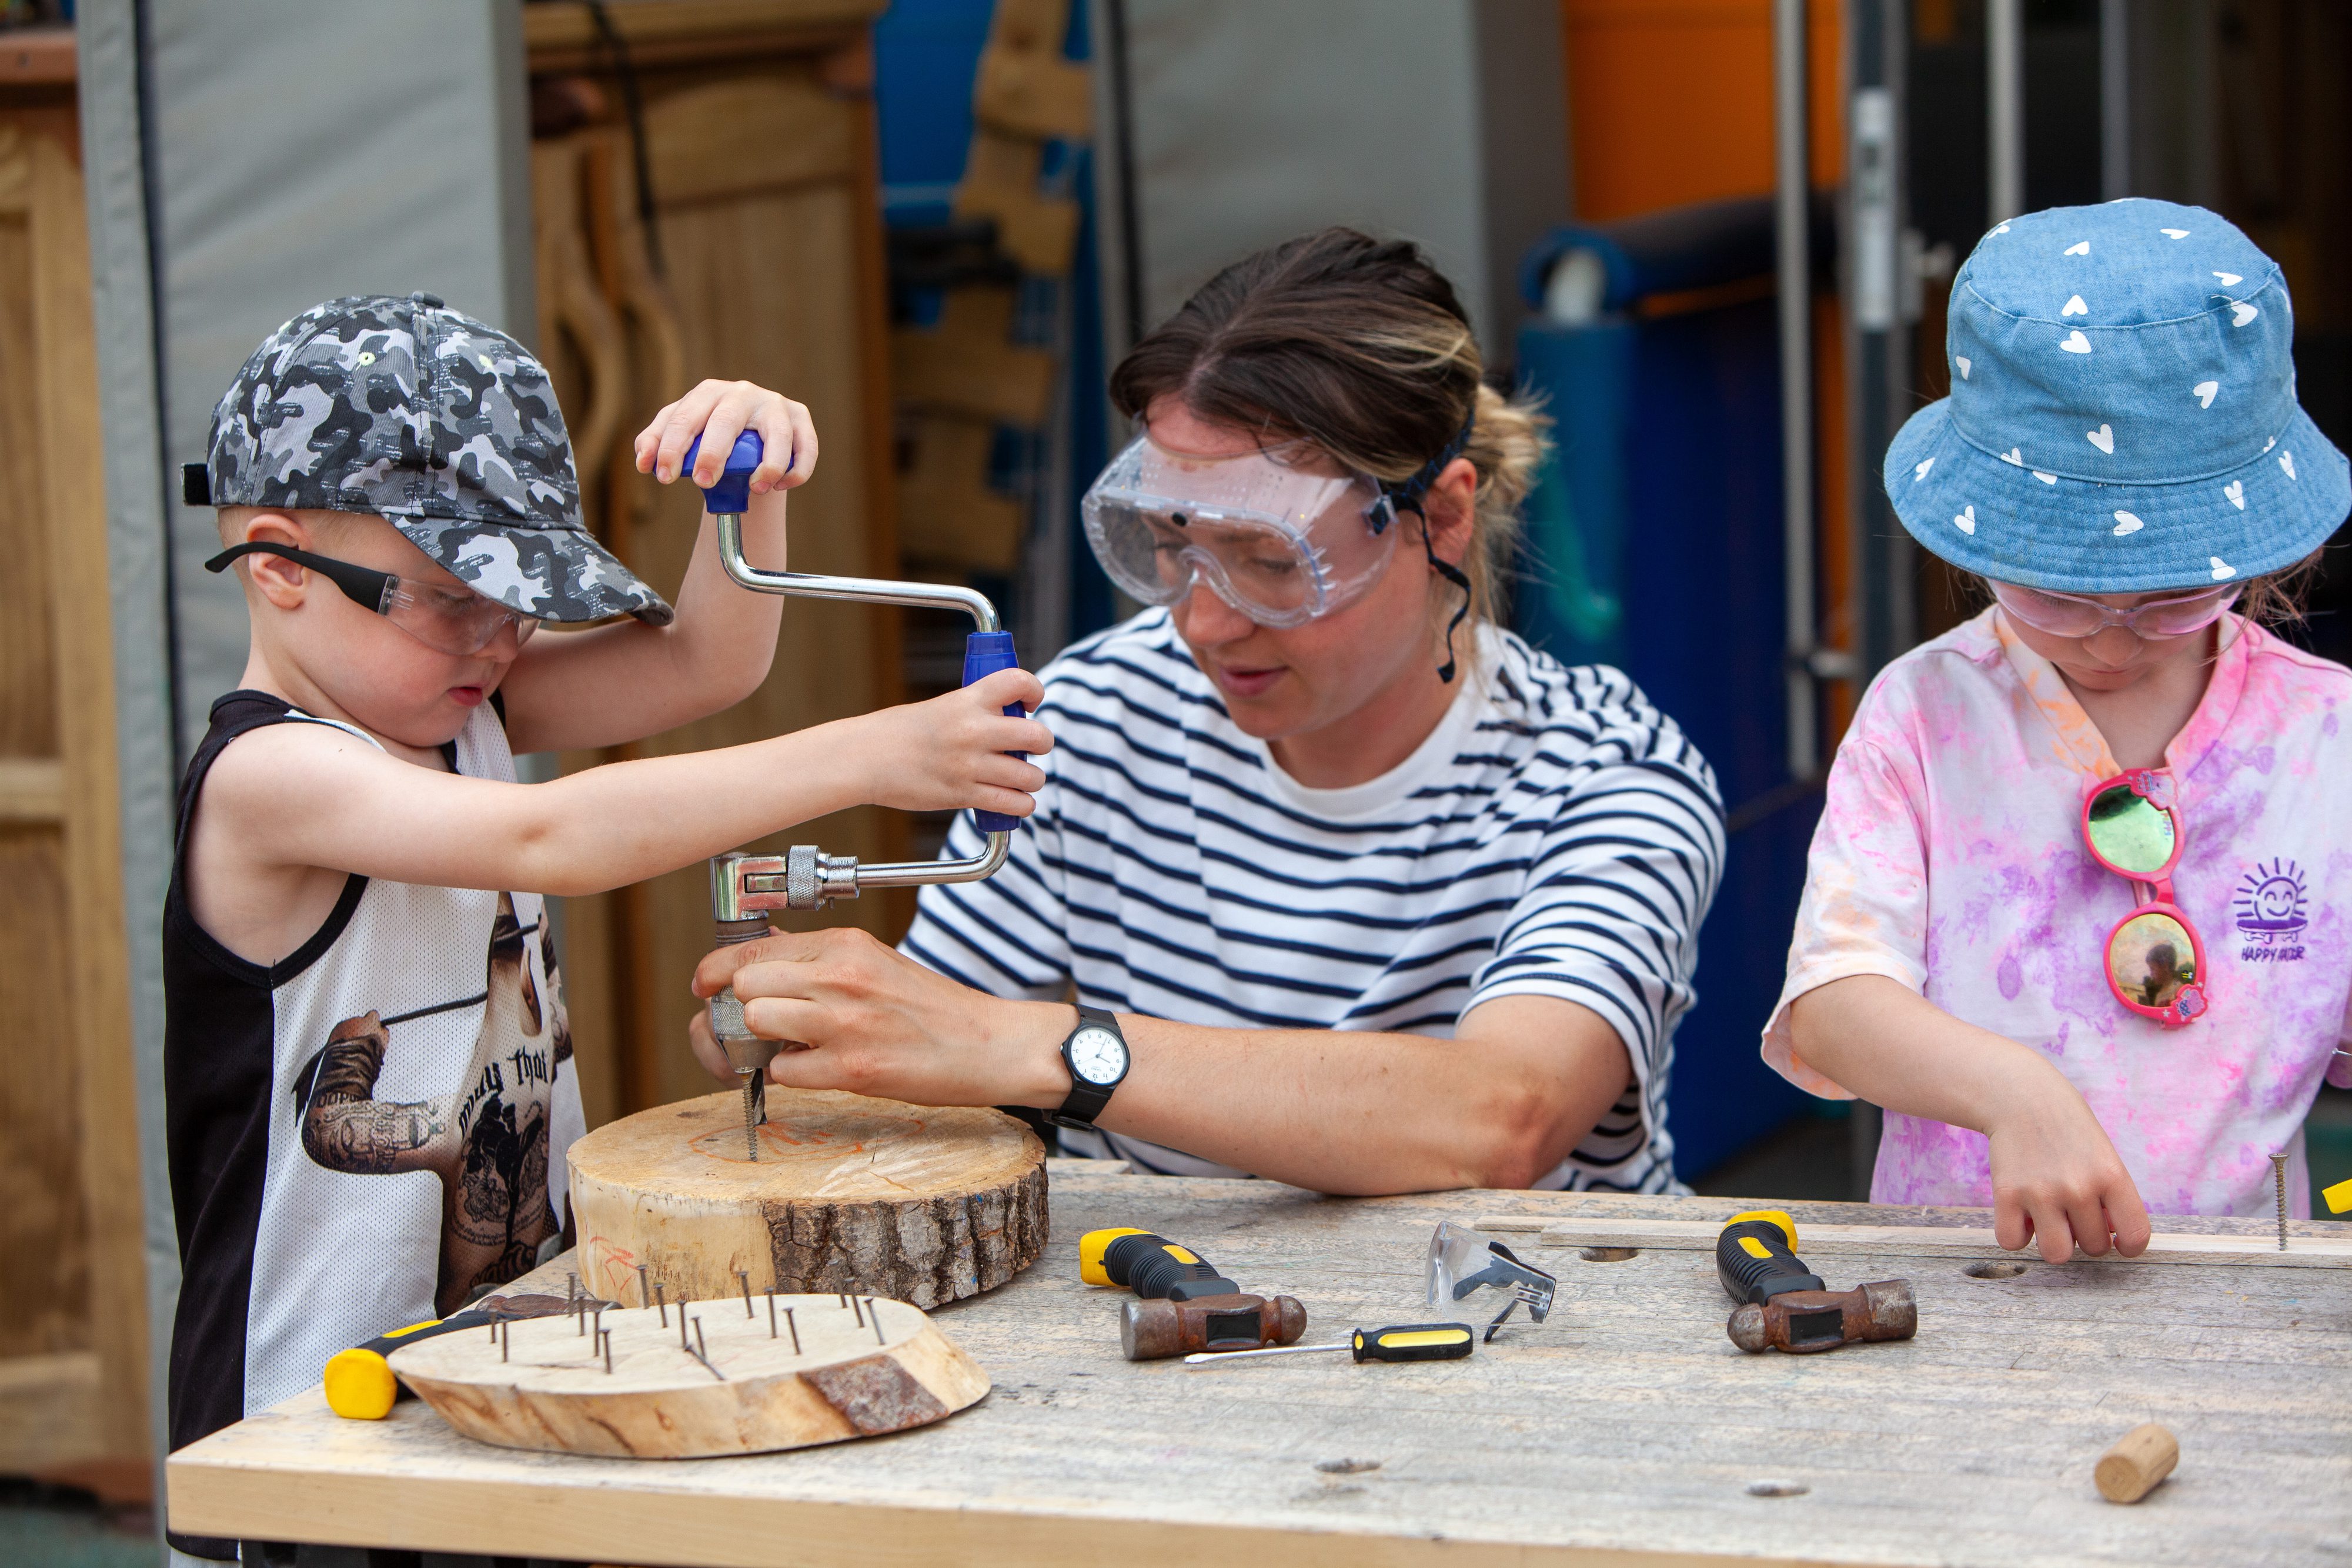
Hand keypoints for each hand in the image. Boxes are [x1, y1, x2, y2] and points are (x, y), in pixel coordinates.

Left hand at [635, 379, 816, 493]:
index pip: (685, 417)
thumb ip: (659, 442)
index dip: (672, 446)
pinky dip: (796, 469)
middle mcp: (742, 393)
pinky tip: (780, 486)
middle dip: (712, 452)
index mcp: (709, 393)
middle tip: (702, 482)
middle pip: (726, 420)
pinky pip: (804, 446)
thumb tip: (644, 461)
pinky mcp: (800, 419)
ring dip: (768, 464)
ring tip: (757, 488)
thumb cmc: (713, 436)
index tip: (663, 476)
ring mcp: (774, 405)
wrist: (753, 437)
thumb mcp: (685, 434)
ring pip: (775, 433)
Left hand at [687, 927, 1069, 1107]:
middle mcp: (841, 976)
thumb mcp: (875, 961)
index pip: (752, 948)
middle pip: (744, 985)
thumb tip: (760, 950)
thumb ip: (816, 956)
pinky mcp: (851, 1069)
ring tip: (787, 1049)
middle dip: (739, 1009)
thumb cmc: (933, 1008)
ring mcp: (844, 1023)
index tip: (705, 984)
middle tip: (753, 1027)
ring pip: (755, 1022)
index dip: (715, 970)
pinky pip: (782, 1072)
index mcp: (846, 945)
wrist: (988, 1045)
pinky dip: (790, 1077)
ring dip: (761, 1043)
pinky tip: (818, 1070)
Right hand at [845, 669, 1051, 817]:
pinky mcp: (963, 794)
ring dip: (1032, 779)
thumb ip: (975, 711)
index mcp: (967, 700)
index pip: (1019, 681)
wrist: (864, 759)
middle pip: (1038, 736)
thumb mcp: (941, 708)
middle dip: (1042, 743)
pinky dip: (1022, 804)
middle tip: (1032, 747)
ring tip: (1022, 779)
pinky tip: (1017, 800)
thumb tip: (1010, 722)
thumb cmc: (899, 732)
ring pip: (1030, 776)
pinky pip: (1012, 803)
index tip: (1030, 703)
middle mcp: (974, 730)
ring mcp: (969, 765)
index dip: (1034, 690)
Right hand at [1982, 1064, 2151, 1262]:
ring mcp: (2041, 1192)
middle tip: (2073, 1211)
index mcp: (2112, 1175)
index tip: (2118, 1241)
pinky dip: (2016, 1234)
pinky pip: (2012, 1241)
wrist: (2020, 1096)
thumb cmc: (2068, 1130)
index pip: (2136, 1235)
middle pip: (2093, 1247)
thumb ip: (2111, 1197)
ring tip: (2049, 1220)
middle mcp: (2079, 1187)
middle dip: (2085, 1235)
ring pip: (2057, 1254)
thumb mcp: (2103, 1156)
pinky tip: (2020, 1215)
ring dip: (2054, 1242)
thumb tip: (2108, 1238)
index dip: (2129, 1245)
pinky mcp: (2006, 1194)